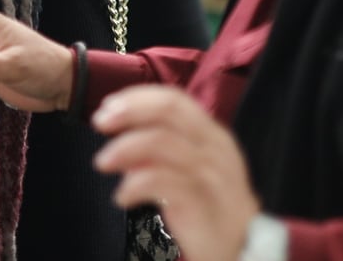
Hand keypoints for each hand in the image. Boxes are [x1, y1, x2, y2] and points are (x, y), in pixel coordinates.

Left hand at [92, 87, 262, 260]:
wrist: (243, 248)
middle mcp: (214, 148)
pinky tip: (121, 197)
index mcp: (212, 134)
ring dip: (124, 148)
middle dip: (129, 111)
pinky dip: (133, 185)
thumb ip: (161, 149)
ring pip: (162, 142)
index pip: (174, 99)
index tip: (107, 106)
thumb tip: (123, 136)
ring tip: (102, 163)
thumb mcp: (189, 169)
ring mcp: (210, 174)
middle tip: (99, 122)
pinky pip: (161, 182)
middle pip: (169, 111)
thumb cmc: (209, 204)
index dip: (137, 98)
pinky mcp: (201, 202)